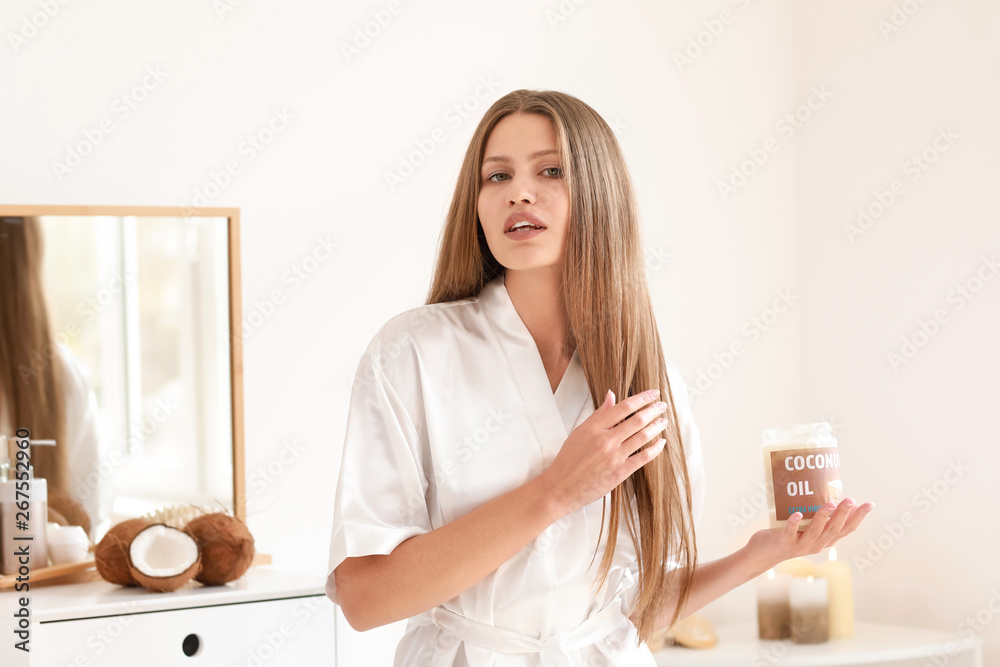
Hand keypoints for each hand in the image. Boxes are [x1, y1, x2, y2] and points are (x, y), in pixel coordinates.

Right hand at [538, 388, 668, 519]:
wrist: (561, 487)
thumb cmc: (568, 459)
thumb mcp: (580, 431)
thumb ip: (598, 414)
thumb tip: (611, 396)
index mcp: (594, 427)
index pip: (623, 407)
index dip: (641, 398)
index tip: (652, 394)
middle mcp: (606, 440)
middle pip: (637, 420)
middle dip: (653, 410)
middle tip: (662, 405)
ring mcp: (614, 456)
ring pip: (643, 437)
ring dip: (657, 427)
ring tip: (664, 421)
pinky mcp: (620, 472)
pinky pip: (643, 457)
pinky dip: (655, 449)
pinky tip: (661, 442)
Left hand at [743, 498, 874, 574]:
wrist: (764, 553)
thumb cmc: (788, 535)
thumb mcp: (807, 527)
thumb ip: (818, 516)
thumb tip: (830, 494)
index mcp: (824, 540)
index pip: (846, 529)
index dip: (858, 518)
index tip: (870, 504)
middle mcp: (816, 544)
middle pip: (833, 530)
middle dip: (843, 514)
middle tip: (850, 499)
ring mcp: (800, 545)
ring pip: (815, 532)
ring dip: (823, 517)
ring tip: (830, 504)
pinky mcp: (784, 542)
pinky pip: (791, 532)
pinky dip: (795, 523)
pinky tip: (797, 514)